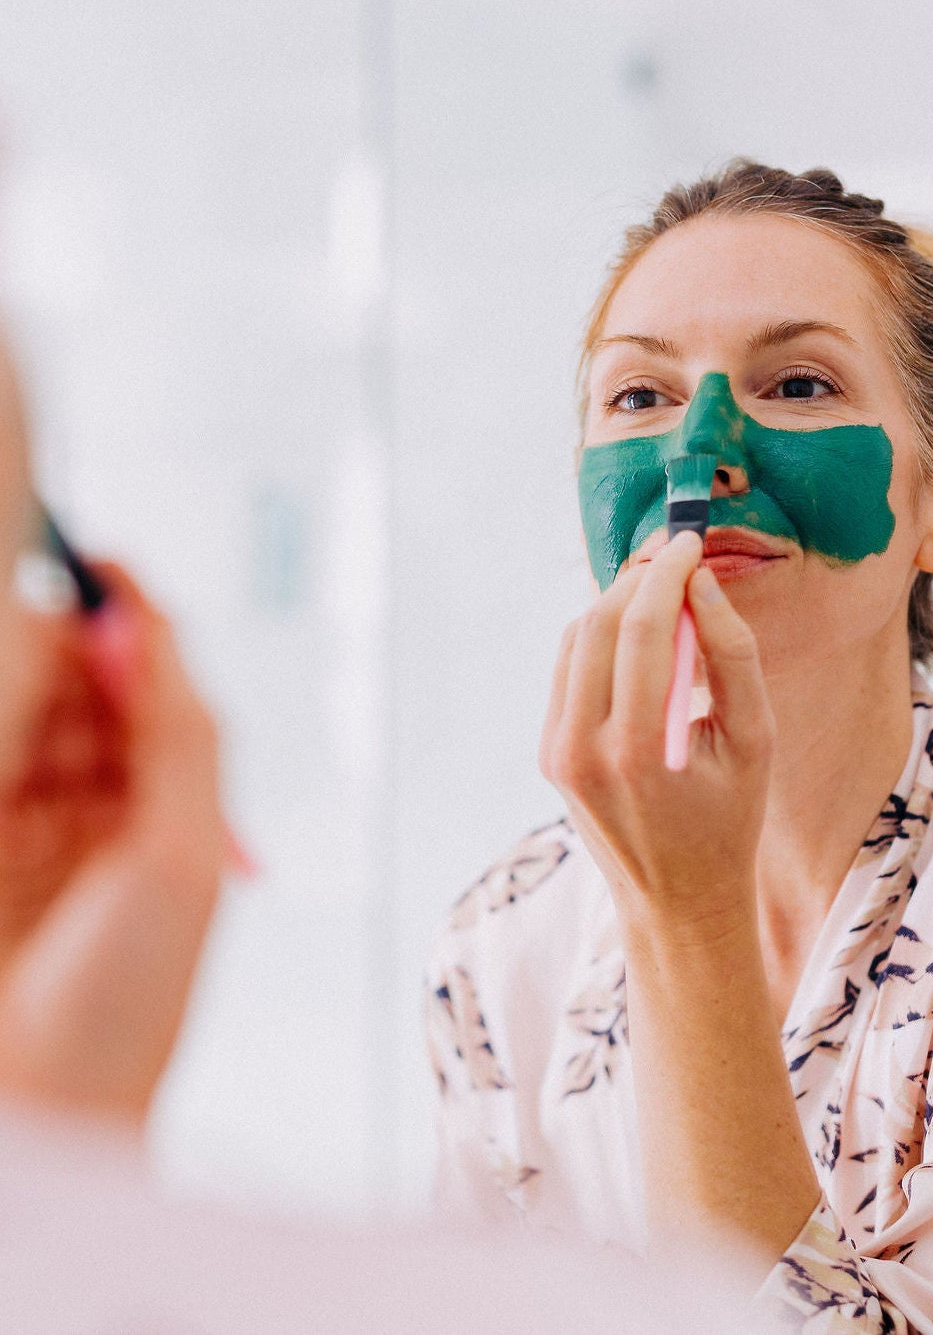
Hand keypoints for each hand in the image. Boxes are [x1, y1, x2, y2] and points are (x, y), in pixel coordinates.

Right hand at [0, 564, 228, 1126]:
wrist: (42, 1105)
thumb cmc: (131, 994)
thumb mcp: (178, 852)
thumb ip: (173, 733)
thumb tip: (150, 628)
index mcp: (172, 804)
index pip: (154, 689)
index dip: (133, 623)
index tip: (102, 564)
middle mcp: (103, 806)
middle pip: (83, 688)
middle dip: (68, 640)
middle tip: (44, 600)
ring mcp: (32, 823)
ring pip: (32, 712)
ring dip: (32, 670)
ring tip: (29, 637)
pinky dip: (10, 714)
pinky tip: (17, 695)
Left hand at [540, 532, 774, 938]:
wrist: (678, 901)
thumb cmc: (730, 821)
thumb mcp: (755, 741)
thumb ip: (733, 656)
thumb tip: (702, 585)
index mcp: (635, 751)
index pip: (639, 630)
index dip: (666, 574)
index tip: (691, 541)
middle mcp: (581, 749)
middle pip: (597, 624)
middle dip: (639, 579)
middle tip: (678, 556)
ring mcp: (556, 751)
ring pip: (575, 640)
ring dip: (617, 605)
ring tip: (666, 594)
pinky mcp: (549, 752)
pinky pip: (569, 669)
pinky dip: (601, 638)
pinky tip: (640, 636)